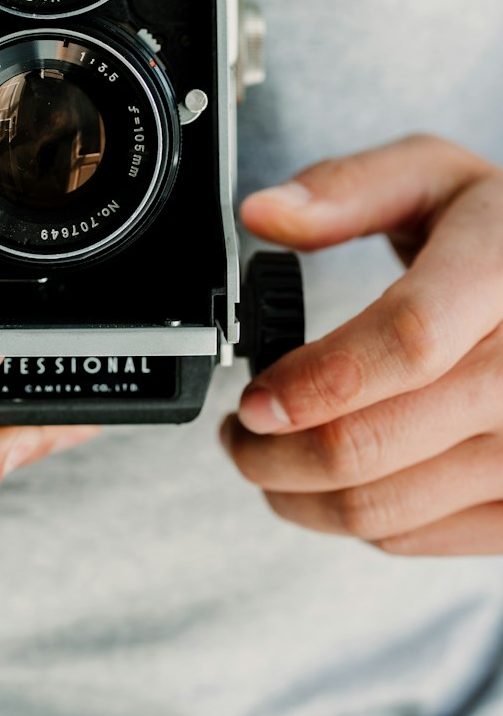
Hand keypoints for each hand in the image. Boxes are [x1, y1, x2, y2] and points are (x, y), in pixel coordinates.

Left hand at [220, 134, 502, 554]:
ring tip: (268, 457)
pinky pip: (422, 537)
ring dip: (301, 495)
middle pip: (376, 441)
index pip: (408, 341)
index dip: (314, 380)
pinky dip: (358, 518)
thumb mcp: (433, 178)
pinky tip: (335, 480)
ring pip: (388, 505)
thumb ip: (345, 189)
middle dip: (274, 451)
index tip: (253, 398)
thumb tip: (262, 212)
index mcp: (501, 274)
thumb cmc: (500, 236)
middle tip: (238, 432)